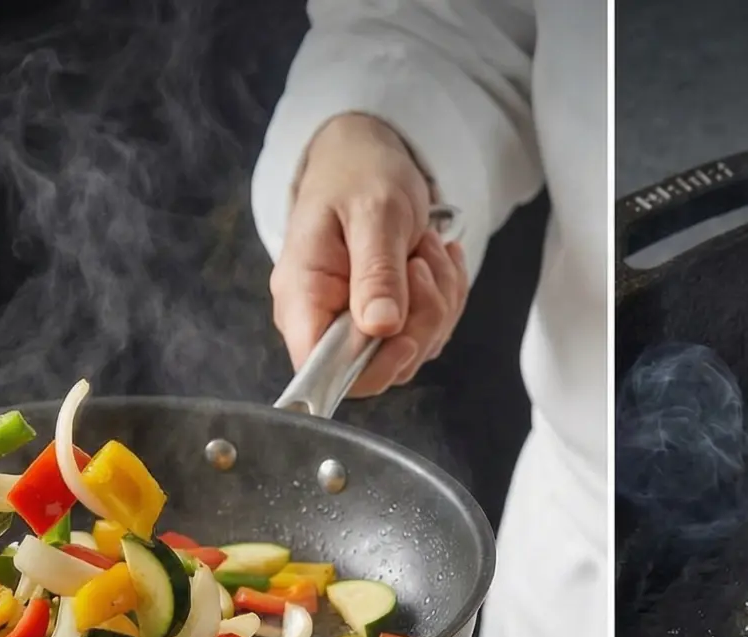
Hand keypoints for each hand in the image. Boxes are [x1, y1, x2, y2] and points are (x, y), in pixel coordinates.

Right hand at [270, 113, 469, 396]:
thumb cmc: (360, 175)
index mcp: (302, 295)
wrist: (367, 156)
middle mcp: (323, 318)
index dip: (368, 368)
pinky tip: (436, 259)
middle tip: (424, 265)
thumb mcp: (374, 213)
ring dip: (438, 302)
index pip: (320, 369)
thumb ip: (376, 271)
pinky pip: (427, 332)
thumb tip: (380, 328)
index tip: (404, 334)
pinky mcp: (386, 319)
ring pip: (411, 352)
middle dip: (420, 322)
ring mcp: (356, 322)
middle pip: (377, 367)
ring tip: (428, 250)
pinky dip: (444, 297)